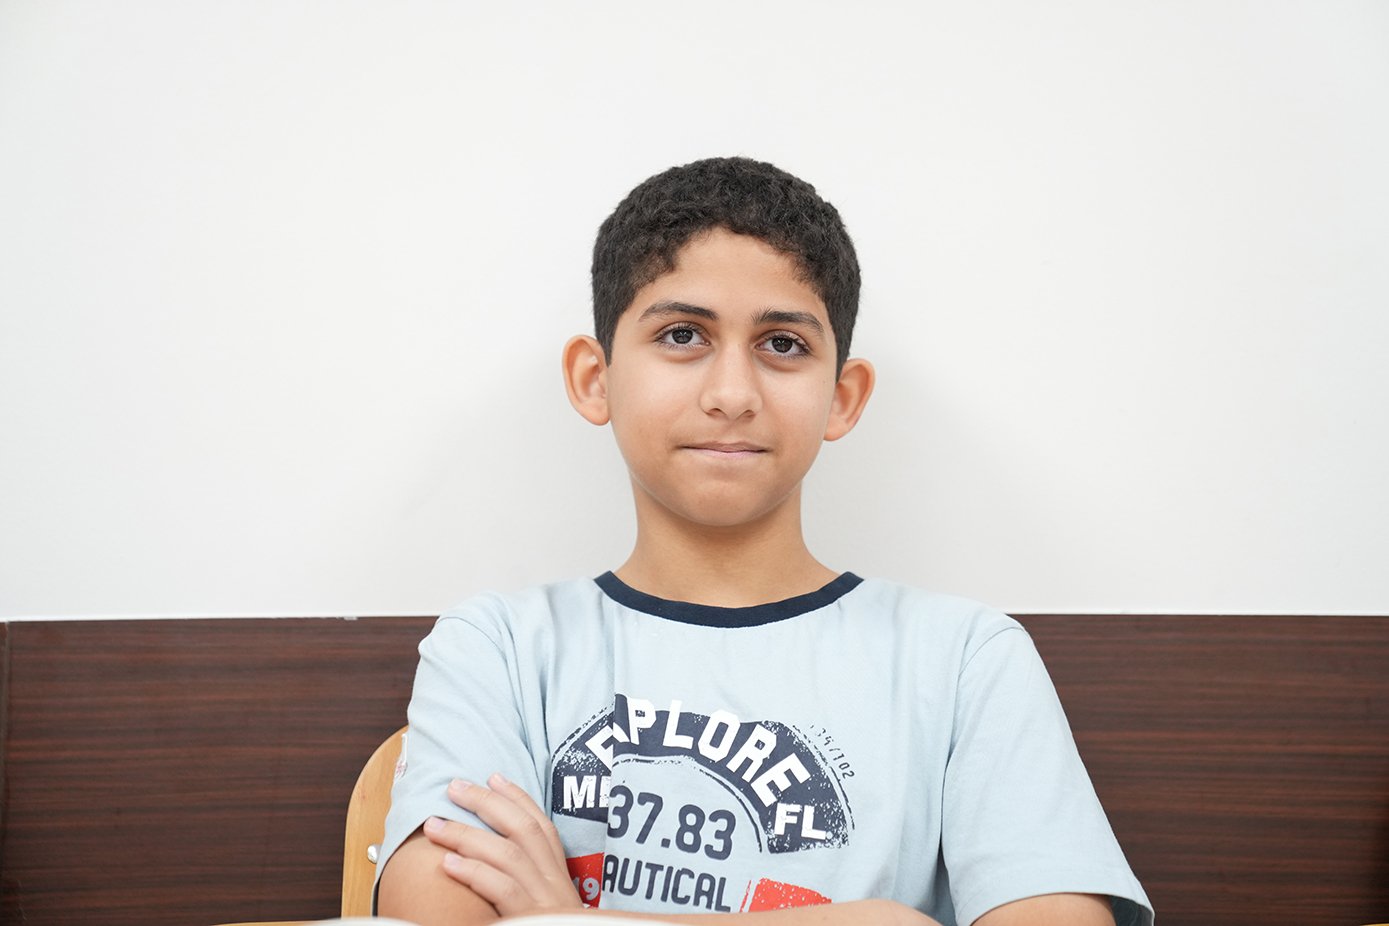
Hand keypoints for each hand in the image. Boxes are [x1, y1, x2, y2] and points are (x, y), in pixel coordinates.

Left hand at [422, 773, 584, 917]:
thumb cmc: (551, 924)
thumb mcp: (547, 903)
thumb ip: (526, 881)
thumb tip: (488, 856)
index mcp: (560, 875)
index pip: (541, 825)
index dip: (518, 798)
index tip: (493, 776)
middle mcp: (555, 882)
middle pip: (523, 829)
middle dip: (487, 803)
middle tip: (454, 787)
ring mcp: (545, 900)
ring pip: (507, 854)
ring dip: (467, 835)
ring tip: (434, 826)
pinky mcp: (531, 918)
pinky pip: (501, 890)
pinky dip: (474, 873)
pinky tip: (449, 865)